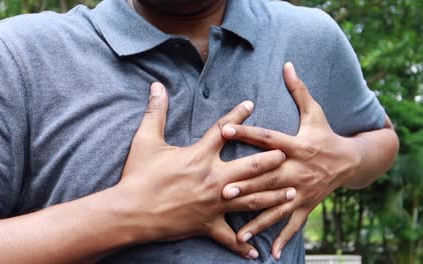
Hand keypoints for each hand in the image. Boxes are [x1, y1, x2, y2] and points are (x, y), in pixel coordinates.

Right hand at [115, 82, 296, 259]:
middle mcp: (213, 179)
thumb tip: (156, 86)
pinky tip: (255, 252)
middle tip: (288, 154)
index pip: (224, 130)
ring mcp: (213, 204)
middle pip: (250, 167)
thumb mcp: (145, 141)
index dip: (238, 115)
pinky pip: (228, 238)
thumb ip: (156, 112)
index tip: (251, 104)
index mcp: (199, 156)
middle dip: (271, 159)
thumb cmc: (137, 176)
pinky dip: (241, 245)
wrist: (130, 212)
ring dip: (273, 196)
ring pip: (251, 200)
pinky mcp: (207, 224)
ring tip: (292, 193)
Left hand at [220, 63, 361, 258]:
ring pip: (277, 206)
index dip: (247, 132)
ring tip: (239, 232)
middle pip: (270, 178)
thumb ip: (299, 90)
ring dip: (258, 219)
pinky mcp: (306, 204)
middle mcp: (298, 169)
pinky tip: (269, 253)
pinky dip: (282, 238)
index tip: (225, 128)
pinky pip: (293, 223)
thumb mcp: (315, 111)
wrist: (351, 161)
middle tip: (224, 190)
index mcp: (297, 145)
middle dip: (248, 184)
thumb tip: (287, 64)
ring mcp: (302, 190)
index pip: (269, 138)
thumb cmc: (326, 134)